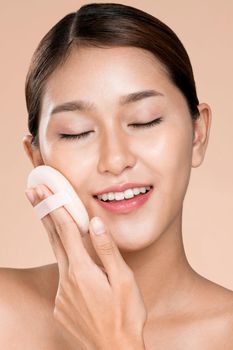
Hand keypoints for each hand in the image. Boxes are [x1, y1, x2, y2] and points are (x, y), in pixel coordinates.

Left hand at [25, 184, 146, 349]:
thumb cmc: (126, 315)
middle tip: (33, 192)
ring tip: (49, 216)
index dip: (55, 206)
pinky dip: (64, 261)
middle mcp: (66, 280)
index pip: (66, 230)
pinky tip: (72, 262)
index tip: (44, 189)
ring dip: (52, 233)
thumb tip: (95, 222)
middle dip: (43, 212)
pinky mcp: (61, 306)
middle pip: (54, 238)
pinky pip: (61, 277)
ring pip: (56, 255)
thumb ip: (107, 250)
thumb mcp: (124, 280)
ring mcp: (62, 294)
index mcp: (82, 270)